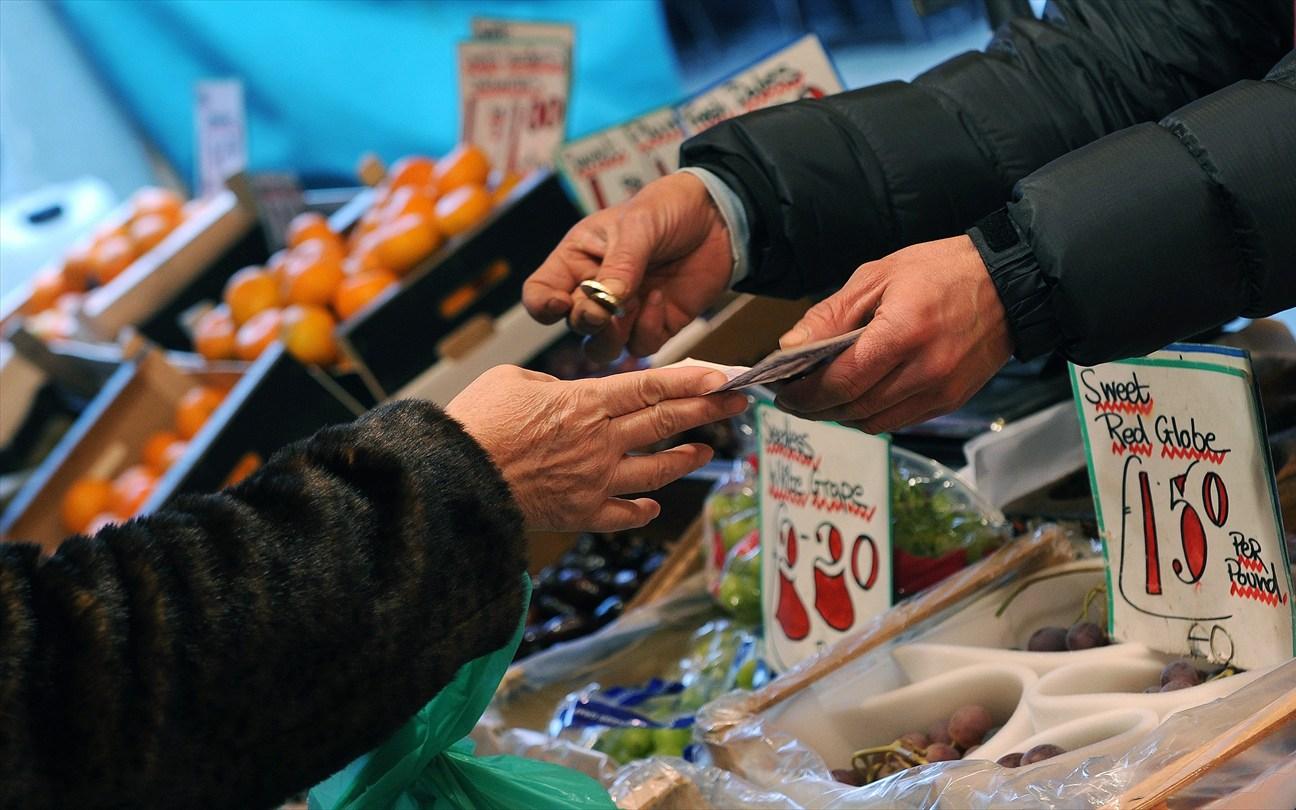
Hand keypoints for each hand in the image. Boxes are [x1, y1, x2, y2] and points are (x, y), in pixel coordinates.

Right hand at [447, 365, 746, 531]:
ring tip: (705, 450)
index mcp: (586, 403)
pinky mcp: (581, 514)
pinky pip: (624, 515)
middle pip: (666, 422)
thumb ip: (553, 385)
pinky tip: (654, 507)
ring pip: (656, 470)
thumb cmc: (475, 422)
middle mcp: (601, 442)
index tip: (727, 375)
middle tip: (740, 401)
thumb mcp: (512, 380)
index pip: (652, 386)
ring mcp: (595, 481)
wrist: (453, 480)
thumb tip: (568, 395)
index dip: (694, 379)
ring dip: (685, 459)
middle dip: (709, 410)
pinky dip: (642, 511)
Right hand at [523, 173, 732, 362]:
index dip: (543, 305)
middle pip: (573, 325)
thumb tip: (603, 303)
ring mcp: (625, 312)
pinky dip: (648, 329)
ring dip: (613, 337)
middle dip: (590, 320)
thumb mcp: (638, 226)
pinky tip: (661, 298)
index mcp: (577, 260)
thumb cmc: (668, 208)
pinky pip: (640, 347)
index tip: (562, 304)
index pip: (540, 293)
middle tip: (607, 308)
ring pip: (601, 348)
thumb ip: (619, 265)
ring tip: (634, 305)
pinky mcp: (656, 325)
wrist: (719, 217)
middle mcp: (595, 290)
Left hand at [775, 236, 1012, 431]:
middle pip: (853, 408)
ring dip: (840, 416)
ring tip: (819, 399)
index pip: (840, 381)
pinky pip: (898, 422)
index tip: (781, 390)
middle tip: (792, 397)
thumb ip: (831, 314)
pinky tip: (855, 399)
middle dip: (815, 408)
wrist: (1009, 283)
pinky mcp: (951, 401)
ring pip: (873, 422)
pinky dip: (870, 416)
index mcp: (902, 333)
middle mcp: (924, 370)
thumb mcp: (877, 276)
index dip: (804, 392)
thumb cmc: (939, 271)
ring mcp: (941, 391)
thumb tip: (790, 347)